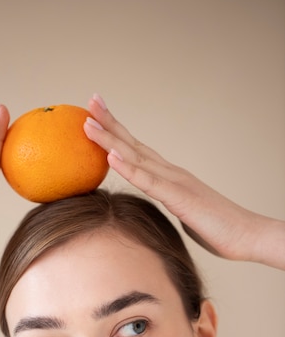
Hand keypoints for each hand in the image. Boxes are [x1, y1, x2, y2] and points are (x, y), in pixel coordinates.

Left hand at [84, 94, 284, 269]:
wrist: (246, 235)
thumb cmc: (217, 228)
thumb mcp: (184, 213)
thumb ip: (168, 204)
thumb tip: (155, 208)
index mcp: (170, 177)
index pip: (137, 150)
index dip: (116, 133)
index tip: (96, 117)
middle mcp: (171, 172)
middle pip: (133, 144)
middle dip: (109, 123)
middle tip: (90, 102)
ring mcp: (176, 182)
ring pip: (136, 157)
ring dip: (110, 140)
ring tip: (89, 123)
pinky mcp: (179, 197)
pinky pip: (149, 181)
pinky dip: (129, 168)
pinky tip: (111, 156)